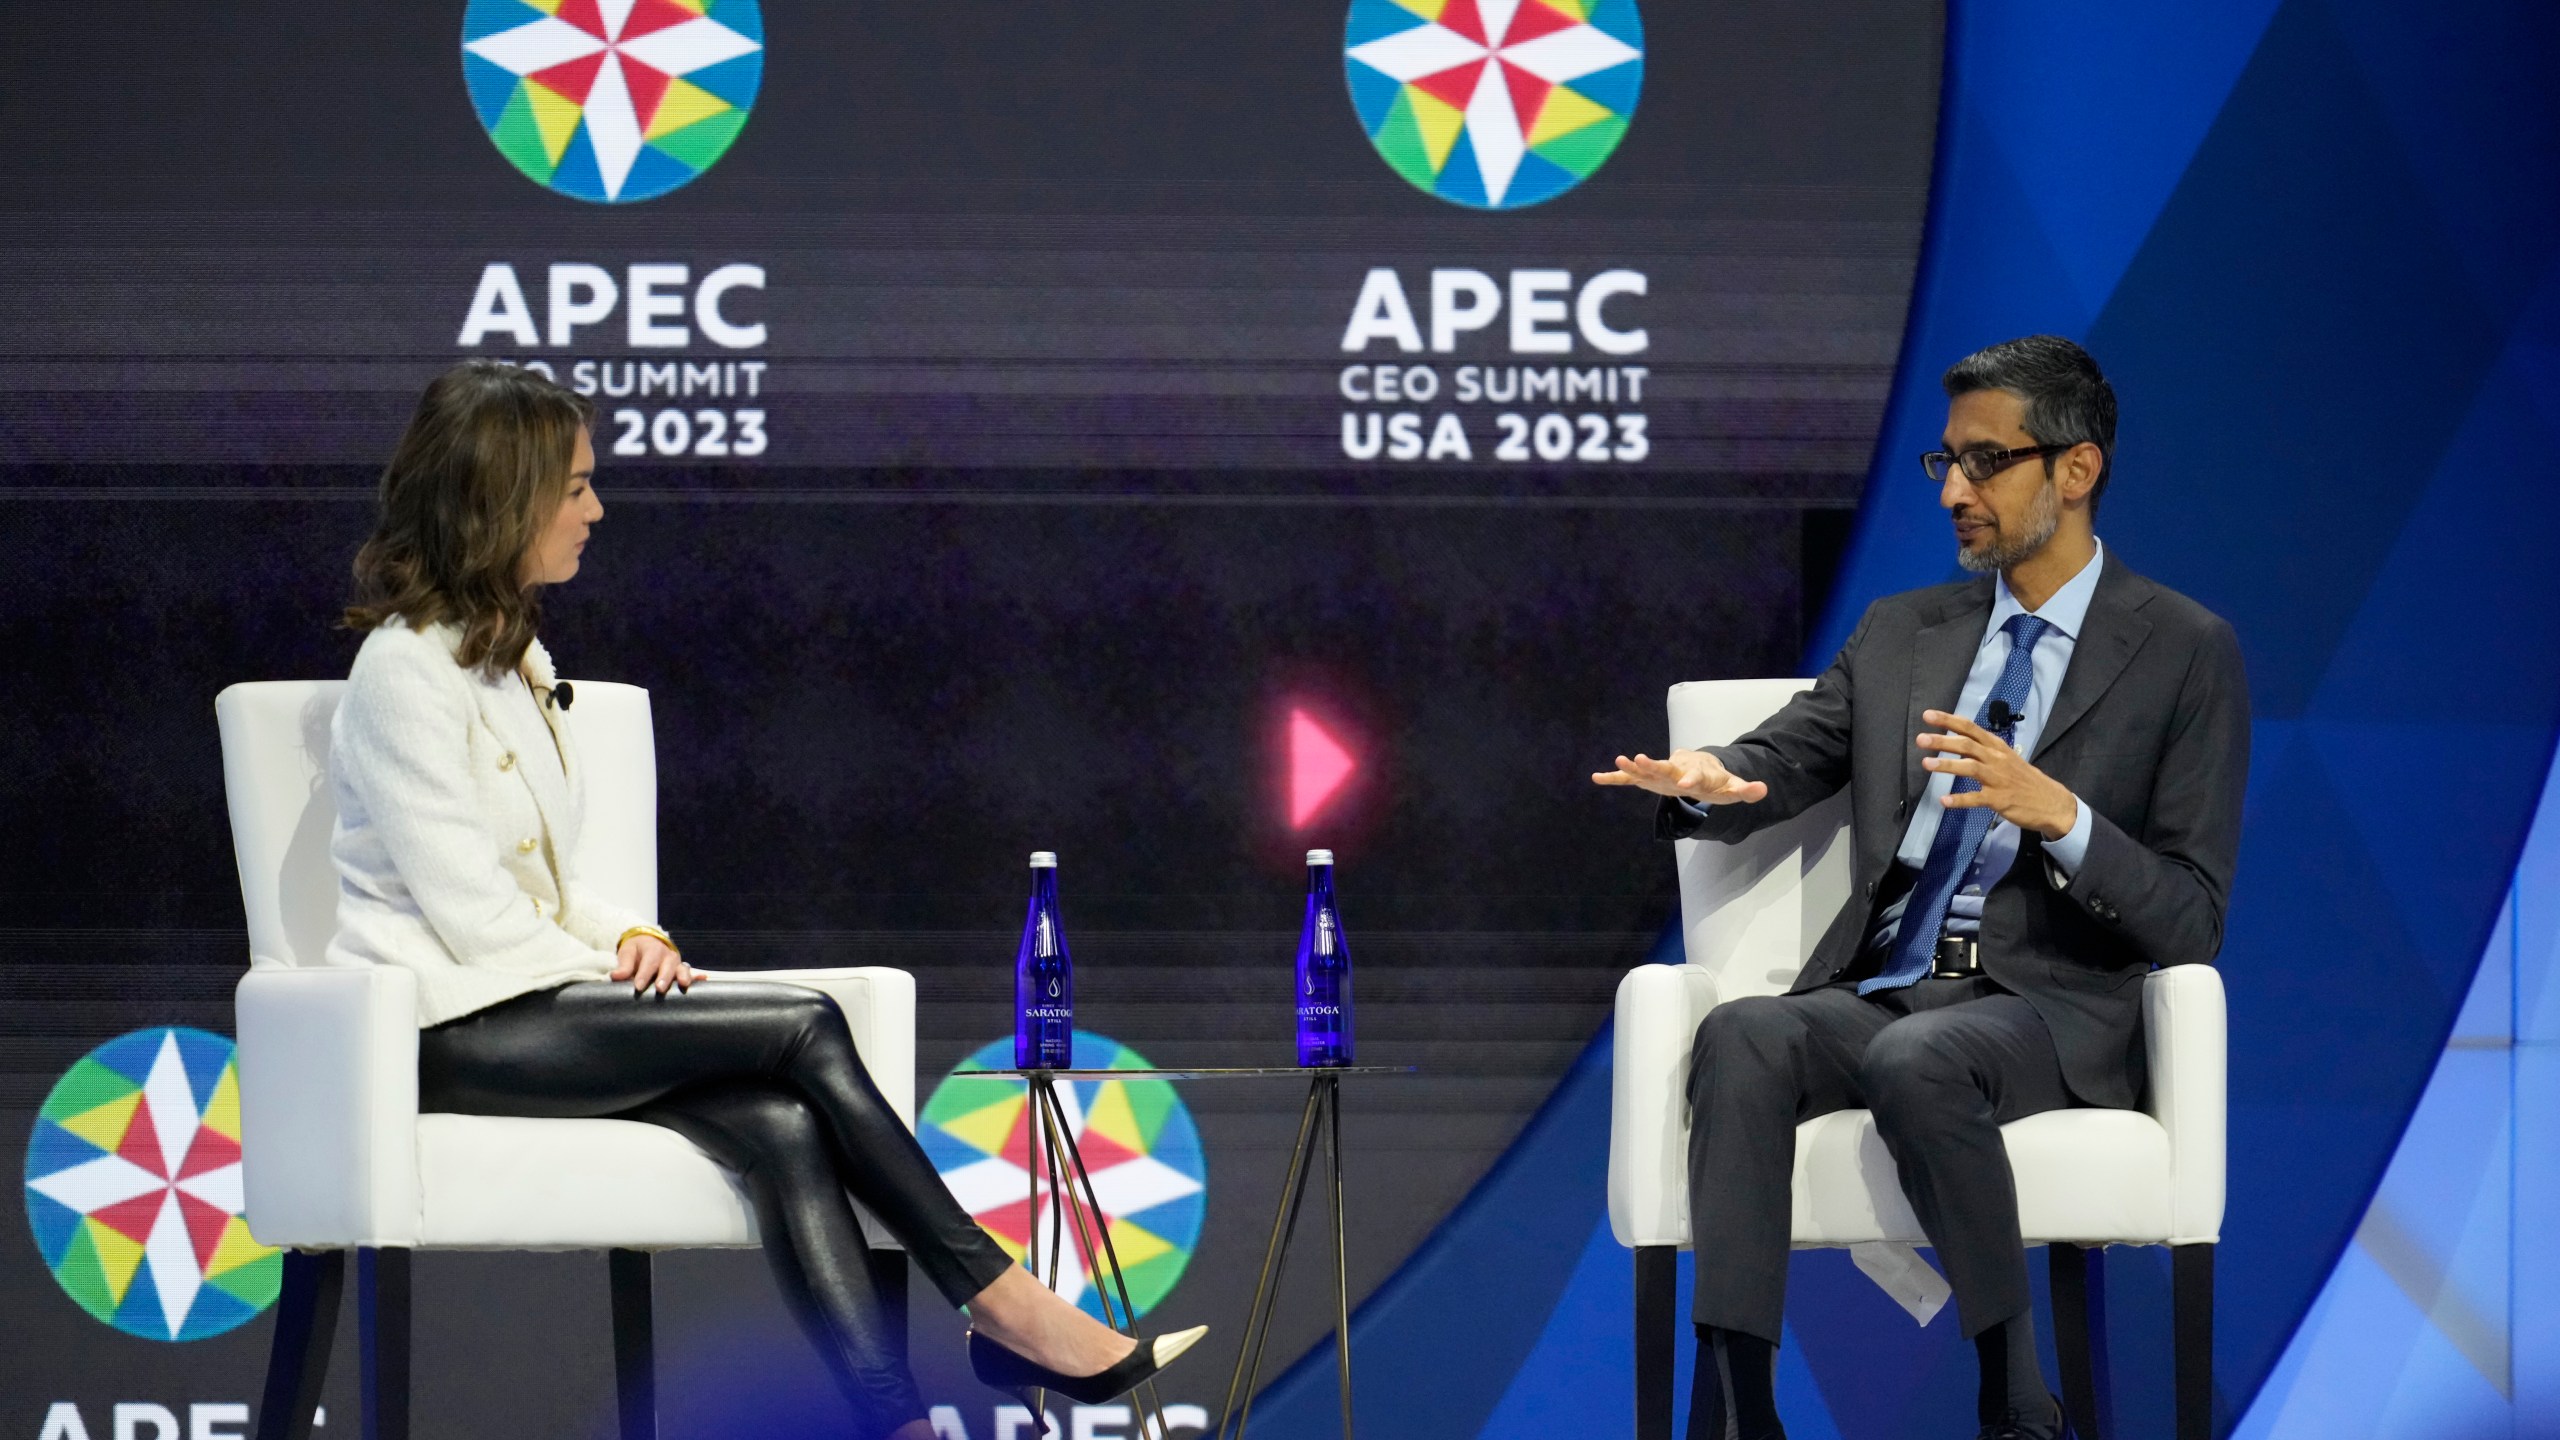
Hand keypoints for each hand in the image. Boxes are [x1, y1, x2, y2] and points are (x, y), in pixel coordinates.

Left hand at [611, 934, 696, 994]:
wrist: (648, 941)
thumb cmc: (637, 949)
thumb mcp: (627, 953)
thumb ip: (623, 966)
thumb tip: (615, 976)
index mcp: (652, 949)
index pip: (648, 962)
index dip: (643, 975)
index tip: (637, 987)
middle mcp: (667, 955)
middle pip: (667, 965)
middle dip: (664, 977)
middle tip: (659, 988)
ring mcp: (676, 962)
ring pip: (682, 968)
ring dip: (683, 976)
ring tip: (684, 985)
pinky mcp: (682, 969)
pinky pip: (691, 972)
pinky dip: (698, 975)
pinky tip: (704, 979)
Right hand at [1590, 748, 1768, 804]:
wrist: (1702, 769)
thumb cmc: (1717, 782)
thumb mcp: (1733, 788)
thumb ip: (1746, 790)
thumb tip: (1763, 790)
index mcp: (1698, 773)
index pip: (1695, 777)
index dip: (1692, 780)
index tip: (1685, 785)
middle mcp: (1677, 769)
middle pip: (1666, 768)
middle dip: (1654, 765)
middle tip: (1640, 758)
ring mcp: (1662, 773)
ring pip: (1646, 771)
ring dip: (1632, 767)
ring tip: (1618, 760)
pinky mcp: (1650, 779)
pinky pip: (1631, 779)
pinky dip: (1615, 778)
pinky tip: (1596, 777)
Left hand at [1918, 710, 2078, 838]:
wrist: (2051, 802)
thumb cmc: (2024, 779)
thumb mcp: (2006, 758)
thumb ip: (1983, 750)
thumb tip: (1957, 742)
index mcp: (1997, 747)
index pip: (1970, 728)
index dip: (1948, 721)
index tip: (1928, 716)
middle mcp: (1996, 759)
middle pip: (1967, 745)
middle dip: (1942, 741)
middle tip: (1920, 739)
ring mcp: (1998, 779)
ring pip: (1970, 768)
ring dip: (1947, 765)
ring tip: (1926, 764)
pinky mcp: (2000, 800)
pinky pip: (1976, 799)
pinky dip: (1960, 799)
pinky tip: (1944, 801)